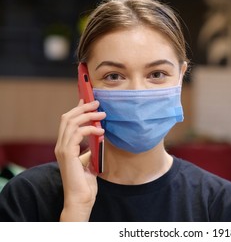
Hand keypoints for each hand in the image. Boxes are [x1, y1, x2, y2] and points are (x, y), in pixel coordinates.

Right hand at [54, 99, 105, 220]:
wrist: (81, 197)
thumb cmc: (86, 182)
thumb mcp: (89, 159)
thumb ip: (90, 147)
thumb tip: (98, 134)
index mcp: (65, 145)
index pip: (68, 121)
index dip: (77, 108)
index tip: (88, 100)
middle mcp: (61, 145)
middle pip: (67, 117)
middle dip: (82, 107)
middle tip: (97, 103)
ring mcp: (62, 149)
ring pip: (71, 122)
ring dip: (88, 115)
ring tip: (102, 114)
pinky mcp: (68, 154)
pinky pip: (78, 133)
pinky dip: (90, 128)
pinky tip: (101, 131)